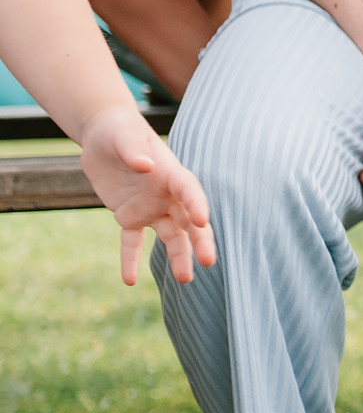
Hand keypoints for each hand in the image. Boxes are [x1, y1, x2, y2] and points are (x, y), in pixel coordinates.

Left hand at [78, 107, 215, 285]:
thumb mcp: (123, 135)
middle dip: (199, 241)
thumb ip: (133, 150)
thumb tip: (145, 166)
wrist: (104, 138)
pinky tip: (128, 281)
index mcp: (171, 174)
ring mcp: (151, 208)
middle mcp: (168, 196)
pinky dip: (130, 260)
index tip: (202, 221)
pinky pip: (132, 242)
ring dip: (178, 257)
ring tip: (185, 280)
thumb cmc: (119, 131)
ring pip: (171, 236)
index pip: (189, 191)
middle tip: (208, 261)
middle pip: (188, 222)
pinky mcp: (130, 217)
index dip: (196, 204)